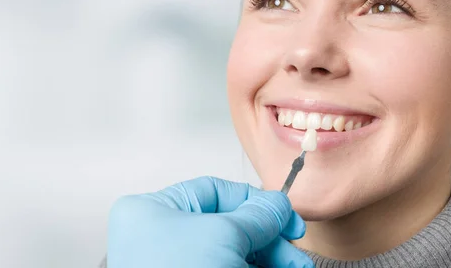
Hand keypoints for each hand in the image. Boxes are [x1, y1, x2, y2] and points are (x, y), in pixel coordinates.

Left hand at [107, 176, 313, 267]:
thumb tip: (278, 203)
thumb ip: (256, 216)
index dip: (255, 201)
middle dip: (269, 240)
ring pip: (230, 253)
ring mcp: (173, 265)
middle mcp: (159, 236)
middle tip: (298, 255)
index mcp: (152, 210)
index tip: (287, 216)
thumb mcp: (225, 236)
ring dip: (268, 260)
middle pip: (227, 226)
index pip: (214, 191)